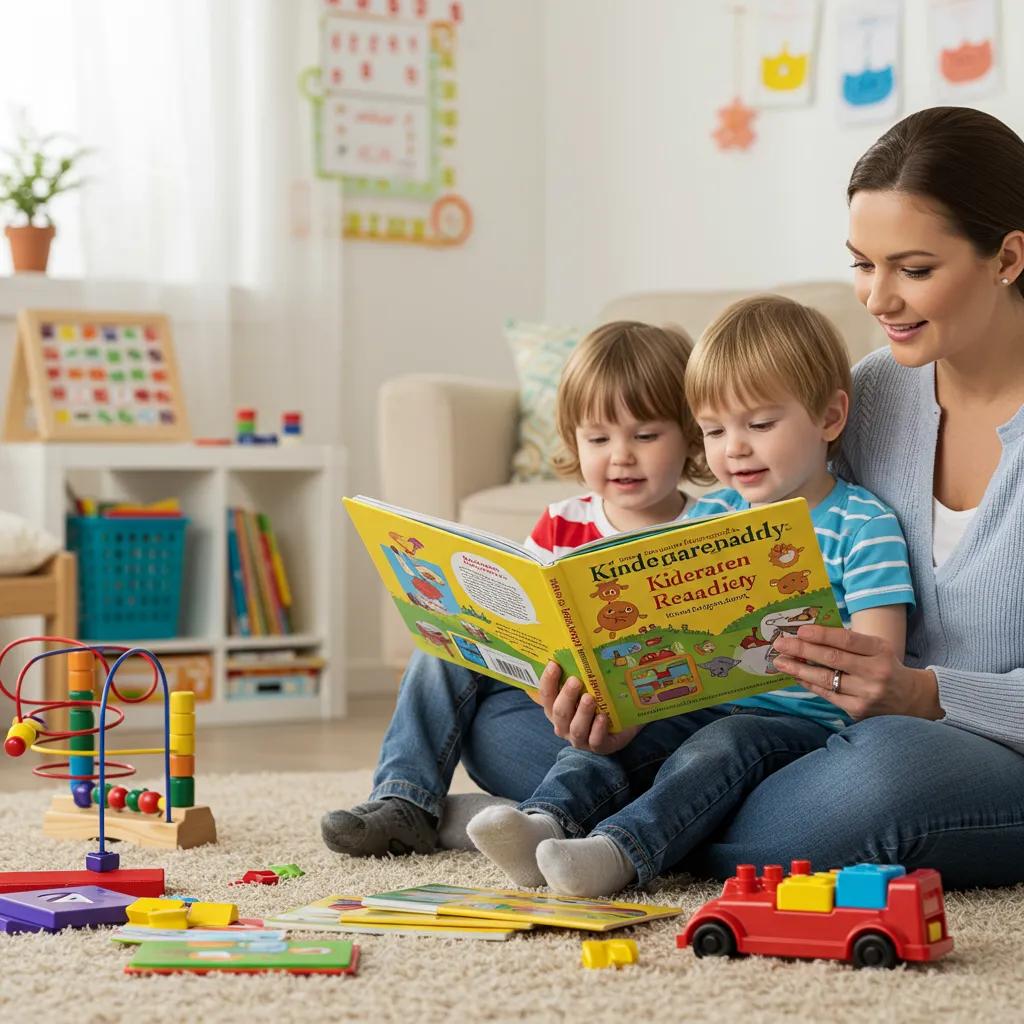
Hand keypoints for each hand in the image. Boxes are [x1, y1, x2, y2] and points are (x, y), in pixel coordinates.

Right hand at [538, 661, 642, 752]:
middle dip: (567, 696)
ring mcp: (579, 738)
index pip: (546, 695)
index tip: (554, 664)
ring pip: (576, 729)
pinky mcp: (598, 747)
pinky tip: (603, 717)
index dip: (547, 681)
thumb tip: (576, 649)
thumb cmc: (599, 701)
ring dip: (582, 712)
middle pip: (559, 712)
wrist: (623, 721)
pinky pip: (595, 740)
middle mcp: (563, 725)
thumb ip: (578, 675)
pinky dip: (598, 729)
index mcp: (556, 708)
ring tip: (590, 698)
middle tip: (576, 681)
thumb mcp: (587, 687)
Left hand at [771, 625, 942, 720]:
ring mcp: (866, 694)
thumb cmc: (885, 666)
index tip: (800, 630)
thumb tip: (809, 635)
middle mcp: (875, 672)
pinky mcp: (858, 710)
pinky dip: (810, 684)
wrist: (910, 699)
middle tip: (780, 644)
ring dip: (799, 670)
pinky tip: (797, 676)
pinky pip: (828, 695)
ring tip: (780, 662)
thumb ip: (849, 642)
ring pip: (826, 680)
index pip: (847, 640)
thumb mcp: (876, 648)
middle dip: (802, 650)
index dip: (822, 635)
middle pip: (833, 659)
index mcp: (880, 651)